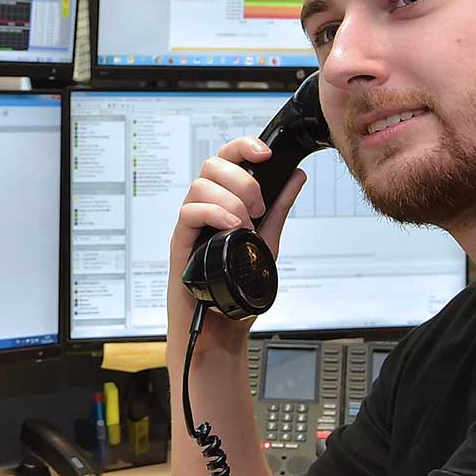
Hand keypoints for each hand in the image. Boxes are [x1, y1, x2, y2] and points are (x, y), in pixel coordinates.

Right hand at [167, 137, 307, 356]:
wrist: (221, 329)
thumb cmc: (236, 287)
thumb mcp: (267, 240)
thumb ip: (279, 208)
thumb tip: (295, 176)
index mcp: (224, 202)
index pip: (227, 159)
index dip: (244, 147)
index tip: (266, 154)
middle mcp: (205, 208)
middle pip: (212, 164)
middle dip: (242, 178)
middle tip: (258, 206)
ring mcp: (191, 225)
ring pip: (200, 185)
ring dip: (230, 199)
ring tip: (245, 224)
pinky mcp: (180, 244)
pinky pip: (188, 213)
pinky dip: (214, 214)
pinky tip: (231, 228)